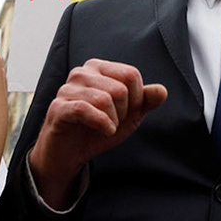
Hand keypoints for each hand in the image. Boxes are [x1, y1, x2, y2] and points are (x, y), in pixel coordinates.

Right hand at [28, 60, 167, 206]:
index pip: (131, 75)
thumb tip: (161, 91)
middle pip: (120, 89)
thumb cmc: (98, 128)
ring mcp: (67, 89)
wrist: (71, 153)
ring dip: (112, 121)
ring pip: (105, 100)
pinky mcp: (58, 108)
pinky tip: (105, 131)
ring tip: (105, 127)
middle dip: (123, 112)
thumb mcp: (129, 115)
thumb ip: (145, 101)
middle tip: (113, 122)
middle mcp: (81, 73)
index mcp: (98, 68)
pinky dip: (102, 124)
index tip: (125, 112)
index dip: (136, 99)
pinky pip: (85, 110)